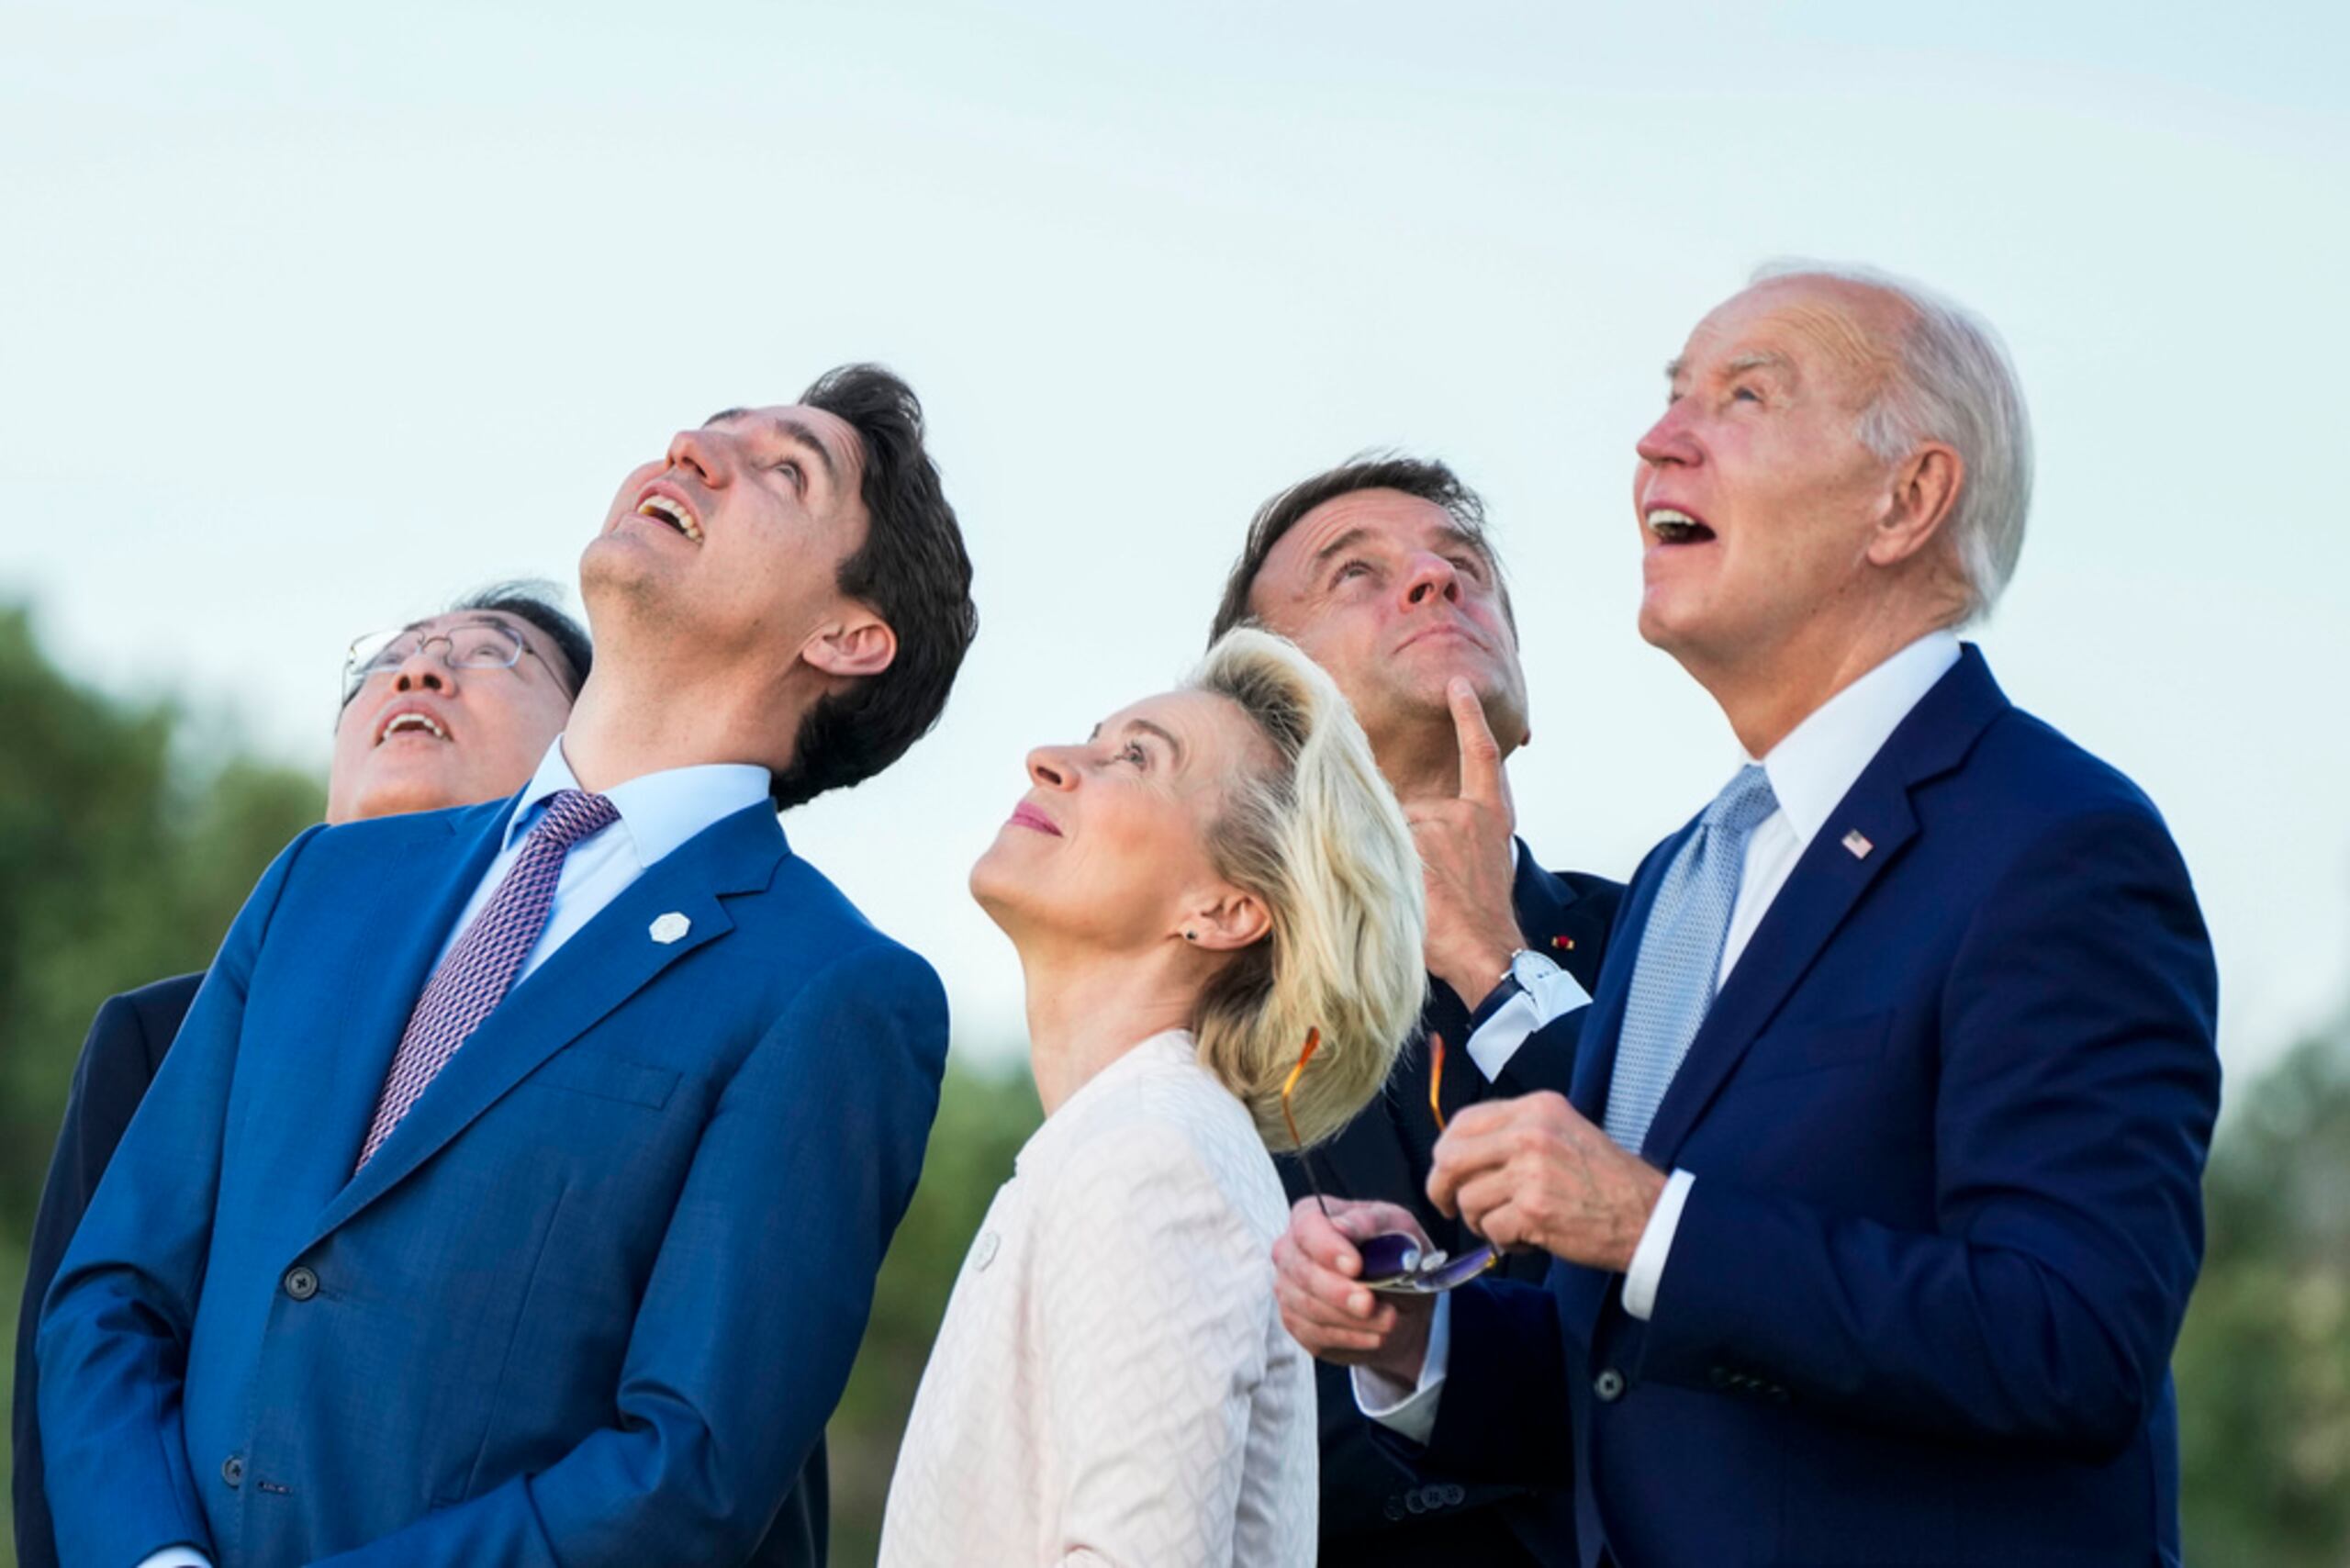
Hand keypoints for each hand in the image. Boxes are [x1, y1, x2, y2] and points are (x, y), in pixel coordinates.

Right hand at [1272, 1196, 1435, 1385]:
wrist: (1403, 1298)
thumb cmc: (1396, 1252)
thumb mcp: (1396, 1226)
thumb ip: (1368, 1222)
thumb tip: (1341, 1226)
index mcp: (1311, 1215)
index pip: (1308, 1227)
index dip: (1329, 1248)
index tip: (1355, 1266)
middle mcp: (1291, 1250)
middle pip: (1303, 1272)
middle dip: (1339, 1292)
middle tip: (1369, 1303)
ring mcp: (1288, 1288)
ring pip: (1309, 1308)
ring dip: (1351, 1319)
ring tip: (1388, 1320)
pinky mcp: (1297, 1322)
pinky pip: (1315, 1335)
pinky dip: (1350, 1337)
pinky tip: (1375, 1335)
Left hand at [1407, 679, 1525, 1009]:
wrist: (1488, 950)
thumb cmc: (1480, 920)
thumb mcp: (1482, 866)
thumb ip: (1457, 839)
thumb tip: (1423, 833)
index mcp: (1490, 816)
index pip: (1481, 754)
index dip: (1469, 717)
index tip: (1458, 684)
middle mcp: (1466, 814)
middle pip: (1412, 809)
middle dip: (1405, 844)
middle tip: (1426, 889)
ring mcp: (1439, 828)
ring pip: (1391, 831)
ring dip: (1388, 861)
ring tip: (1417, 903)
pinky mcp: (1413, 846)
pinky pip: (1376, 847)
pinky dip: (1375, 869)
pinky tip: (1401, 899)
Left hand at [1427, 1091, 1666, 1272]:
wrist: (1648, 1214)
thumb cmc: (1606, 1179)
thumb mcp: (1563, 1132)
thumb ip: (1515, 1134)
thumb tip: (1460, 1152)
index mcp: (1536, 1108)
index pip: (1464, 1121)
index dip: (1445, 1151)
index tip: (1445, 1172)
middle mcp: (1530, 1133)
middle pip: (1451, 1157)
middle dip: (1440, 1187)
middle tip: (1447, 1206)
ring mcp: (1531, 1172)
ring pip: (1468, 1198)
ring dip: (1479, 1220)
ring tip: (1508, 1224)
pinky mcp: (1534, 1211)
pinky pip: (1490, 1228)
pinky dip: (1502, 1240)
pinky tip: (1526, 1238)